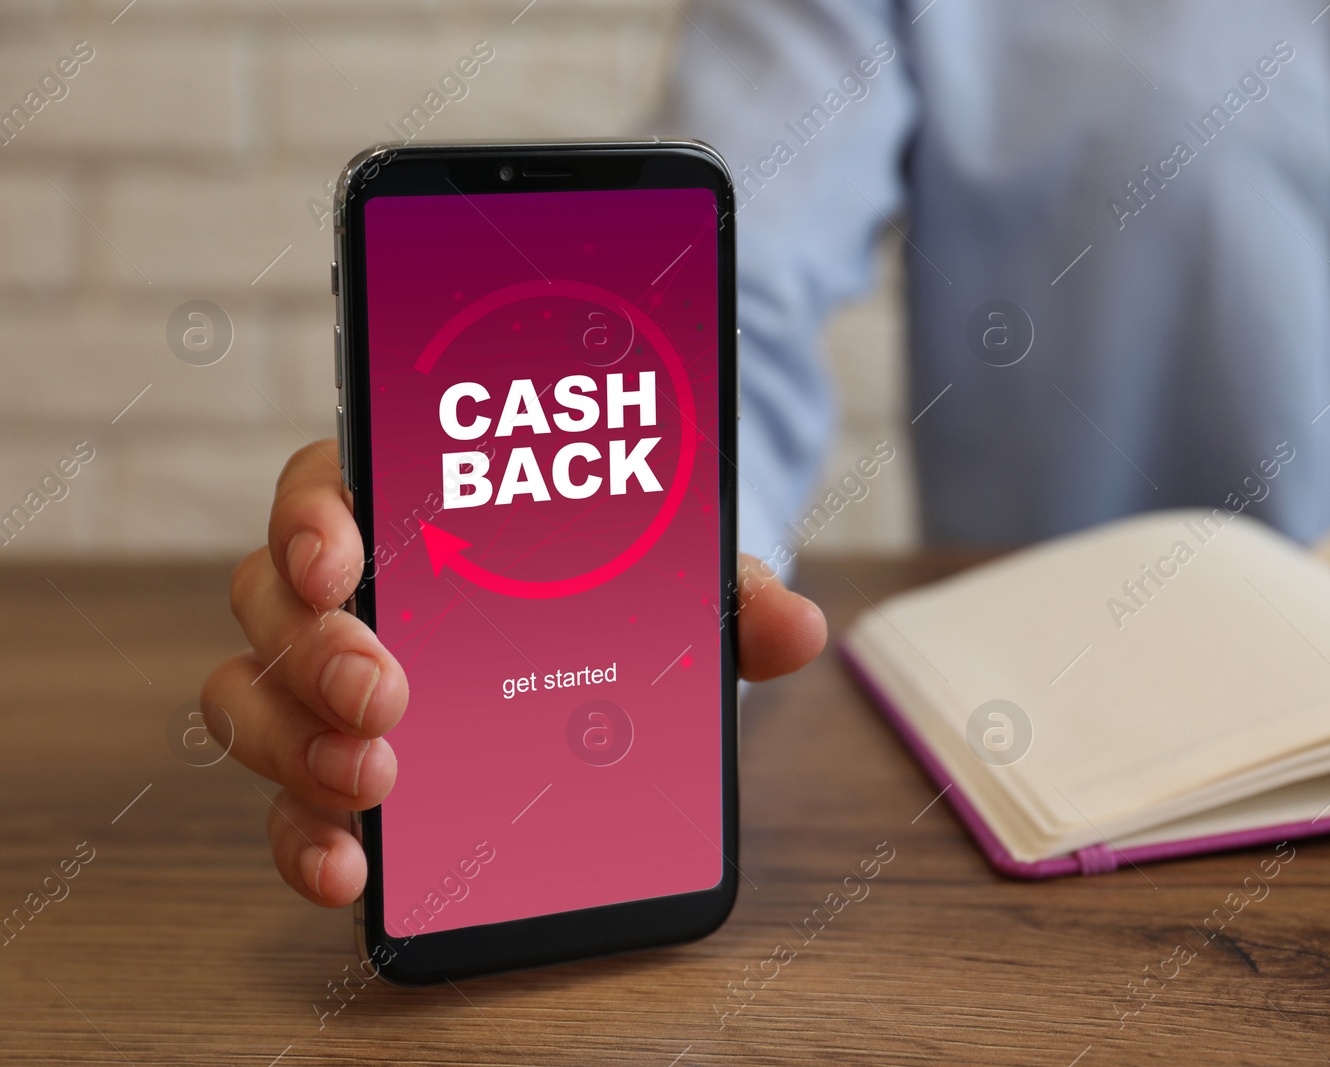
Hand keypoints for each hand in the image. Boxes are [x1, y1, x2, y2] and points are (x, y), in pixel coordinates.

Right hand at [201, 440, 826, 906]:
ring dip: (298, 743)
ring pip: (253, 696)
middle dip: (318, 651)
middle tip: (389, 696)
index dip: (312, 515)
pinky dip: (304, 834)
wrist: (609, 655)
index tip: (344, 560)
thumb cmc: (614, 592)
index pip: (327, 484)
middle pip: (274, 600)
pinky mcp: (337, 767)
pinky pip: (288, 798)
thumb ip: (725, 592)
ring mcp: (328, 683)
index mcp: (412, 509)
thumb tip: (798, 625)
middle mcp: (351, 593)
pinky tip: (349, 866)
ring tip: (376, 783)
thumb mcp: (674, 580)